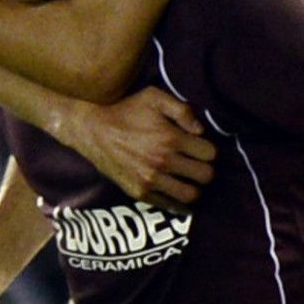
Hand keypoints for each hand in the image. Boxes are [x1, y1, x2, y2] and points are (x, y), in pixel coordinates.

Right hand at [64, 87, 215, 210]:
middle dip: (204, 168)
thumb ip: (182, 110)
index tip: (198, 147)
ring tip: (186, 177)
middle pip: (205, 176)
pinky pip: (170, 205)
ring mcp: (151, 179)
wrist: (93, 131)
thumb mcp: (154, 97)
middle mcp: (163, 161)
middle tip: (195, 163)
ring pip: (191, 194)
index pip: (210, 154)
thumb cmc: (126, 111)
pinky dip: (177, 201)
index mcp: (170, 138)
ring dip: (193, 186)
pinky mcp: (140, 192)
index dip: (207, 149)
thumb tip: (201, 130)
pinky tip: (175, 190)